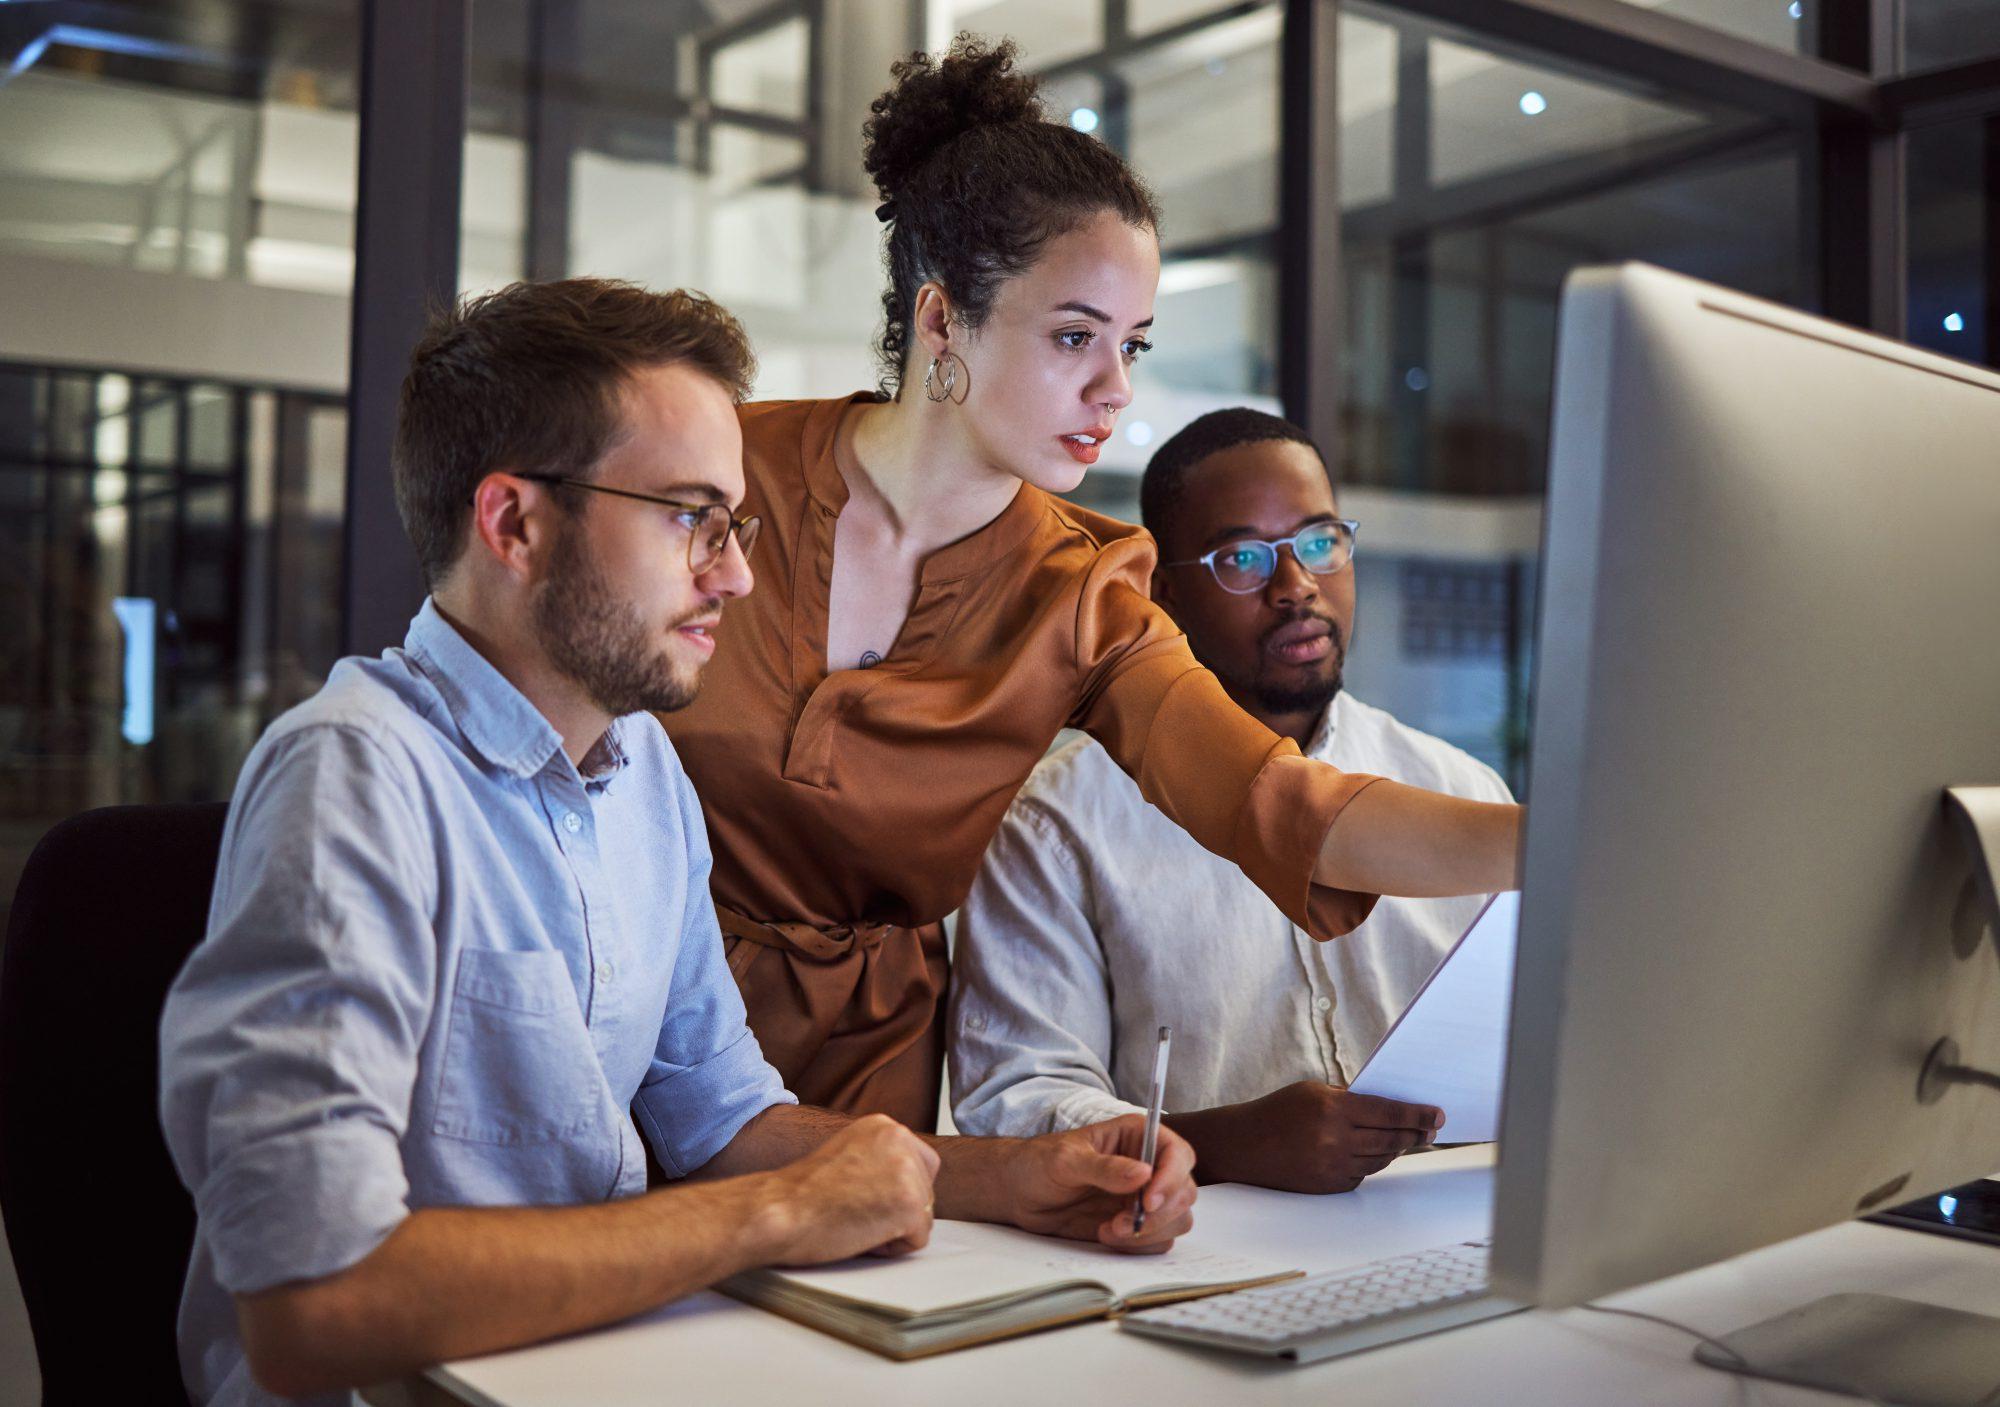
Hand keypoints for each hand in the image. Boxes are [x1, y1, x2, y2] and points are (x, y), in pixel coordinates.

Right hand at [761, 1114, 939, 1264]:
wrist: (778, 1210)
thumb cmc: (801, 1195)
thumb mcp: (847, 1156)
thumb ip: (878, 1160)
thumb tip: (900, 1181)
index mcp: (884, 1126)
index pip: (922, 1164)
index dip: (897, 1191)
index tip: (865, 1197)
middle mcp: (900, 1139)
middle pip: (926, 1191)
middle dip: (897, 1211)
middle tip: (855, 1211)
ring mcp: (908, 1170)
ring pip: (924, 1216)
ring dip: (893, 1230)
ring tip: (854, 1221)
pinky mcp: (910, 1204)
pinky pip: (918, 1239)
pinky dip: (891, 1248)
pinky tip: (859, 1233)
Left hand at [1003, 1115, 1196, 1253]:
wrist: (1019, 1193)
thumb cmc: (1039, 1163)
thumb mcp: (1066, 1160)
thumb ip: (1104, 1167)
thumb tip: (1143, 1174)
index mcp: (1137, 1137)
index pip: (1178, 1154)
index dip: (1172, 1178)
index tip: (1149, 1201)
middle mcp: (1148, 1166)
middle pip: (1184, 1192)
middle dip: (1159, 1213)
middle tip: (1123, 1222)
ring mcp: (1143, 1197)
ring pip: (1176, 1219)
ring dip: (1149, 1232)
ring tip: (1109, 1230)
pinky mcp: (1135, 1223)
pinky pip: (1157, 1240)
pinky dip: (1138, 1245)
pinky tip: (1106, 1235)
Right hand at [1183, 1082, 1440, 1193]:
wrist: (1245, 1146)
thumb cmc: (1279, 1111)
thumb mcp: (1313, 1092)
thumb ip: (1350, 1099)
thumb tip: (1389, 1108)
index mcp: (1333, 1110)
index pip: (1389, 1113)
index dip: (1417, 1114)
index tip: (1437, 1114)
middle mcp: (1336, 1141)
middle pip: (1392, 1139)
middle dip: (1415, 1134)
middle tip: (1430, 1129)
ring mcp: (1333, 1167)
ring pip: (1381, 1159)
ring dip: (1396, 1148)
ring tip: (1406, 1138)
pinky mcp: (1330, 1186)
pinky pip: (1363, 1173)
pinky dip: (1371, 1161)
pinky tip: (1374, 1152)